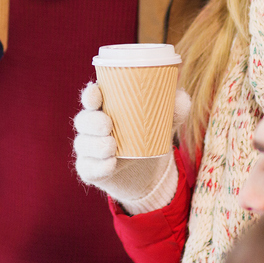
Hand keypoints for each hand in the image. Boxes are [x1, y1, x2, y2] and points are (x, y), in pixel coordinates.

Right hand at [73, 82, 189, 213]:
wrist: (150, 170)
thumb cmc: (152, 134)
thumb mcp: (167, 119)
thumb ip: (176, 106)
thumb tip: (180, 98)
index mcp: (106, 107)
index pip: (91, 98)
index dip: (90, 94)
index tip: (95, 92)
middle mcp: (93, 127)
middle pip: (83, 120)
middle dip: (92, 121)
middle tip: (108, 124)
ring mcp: (90, 150)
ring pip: (82, 144)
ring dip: (95, 144)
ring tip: (112, 146)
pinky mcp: (92, 170)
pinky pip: (88, 168)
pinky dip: (98, 166)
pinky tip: (110, 164)